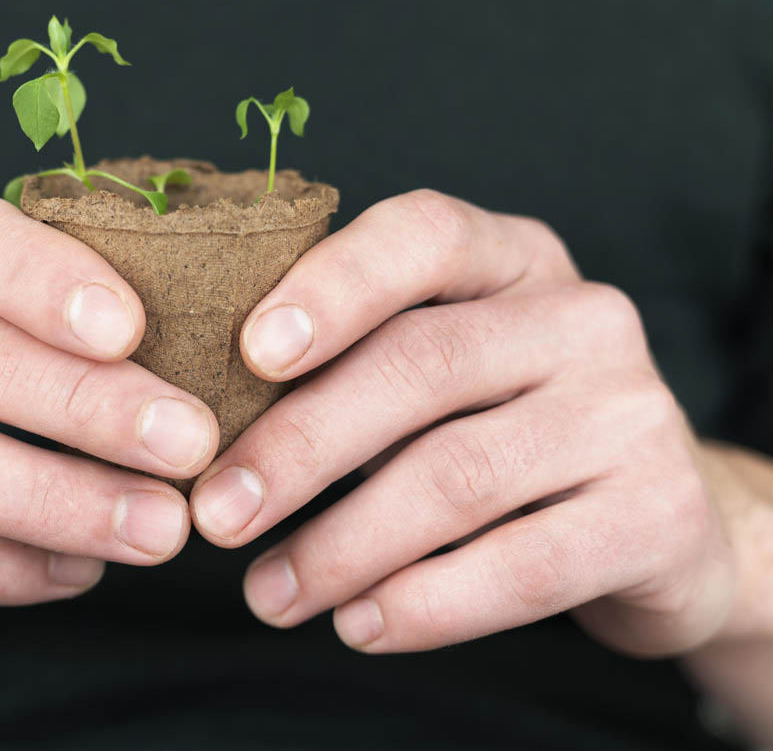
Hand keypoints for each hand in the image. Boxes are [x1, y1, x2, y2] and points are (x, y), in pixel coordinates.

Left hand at [189, 189, 740, 655]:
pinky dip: (426, 603)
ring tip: (268, 595)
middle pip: (420, 365)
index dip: (333, 286)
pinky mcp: (657, 513)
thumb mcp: (438, 372)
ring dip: (343, 545)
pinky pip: (523, 565)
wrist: (655, 521)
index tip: (249, 353)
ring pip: (458, 474)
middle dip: (300, 446)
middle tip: (217, 514)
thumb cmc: (499, 429)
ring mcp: (631, 412)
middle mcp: (582, 317)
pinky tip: (359, 625)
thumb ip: (349, 368)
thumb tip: (203, 423)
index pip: (422, 236)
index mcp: (512, 258)